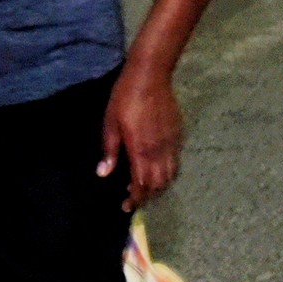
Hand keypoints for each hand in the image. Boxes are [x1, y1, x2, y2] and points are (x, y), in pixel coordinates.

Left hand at [96, 68, 183, 212]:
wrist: (151, 75)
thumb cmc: (125, 97)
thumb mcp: (110, 123)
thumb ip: (109, 150)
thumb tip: (104, 174)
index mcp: (140, 150)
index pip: (141, 184)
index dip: (135, 199)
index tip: (126, 206)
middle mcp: (159, 151)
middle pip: (158, 184)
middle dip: (147, 196)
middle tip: (134, 198)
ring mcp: (171, 144)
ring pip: (170, 175)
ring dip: (159, 186)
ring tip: (146, 186)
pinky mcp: (178, 135)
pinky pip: (176, 161)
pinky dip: (168, 171)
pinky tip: (156, 167)